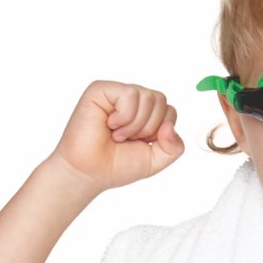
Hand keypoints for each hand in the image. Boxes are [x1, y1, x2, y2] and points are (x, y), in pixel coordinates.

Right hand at [48, 80, 183, 192]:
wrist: (88, 173)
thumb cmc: (115, 165)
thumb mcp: (156, 160)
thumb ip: (174, 147)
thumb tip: (170, 127)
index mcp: (146, 113)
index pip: (170, 111)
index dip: (159, 132)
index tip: (139, 143)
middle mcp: (132, 101)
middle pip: (161, 100)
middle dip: (148, 128)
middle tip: (126, 139)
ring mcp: (117, 93)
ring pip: (148, 97)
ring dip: (134, 124)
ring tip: (117, 134)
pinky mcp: (101, 89)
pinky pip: (130, 94)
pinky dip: (124, 116)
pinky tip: (110, 124)